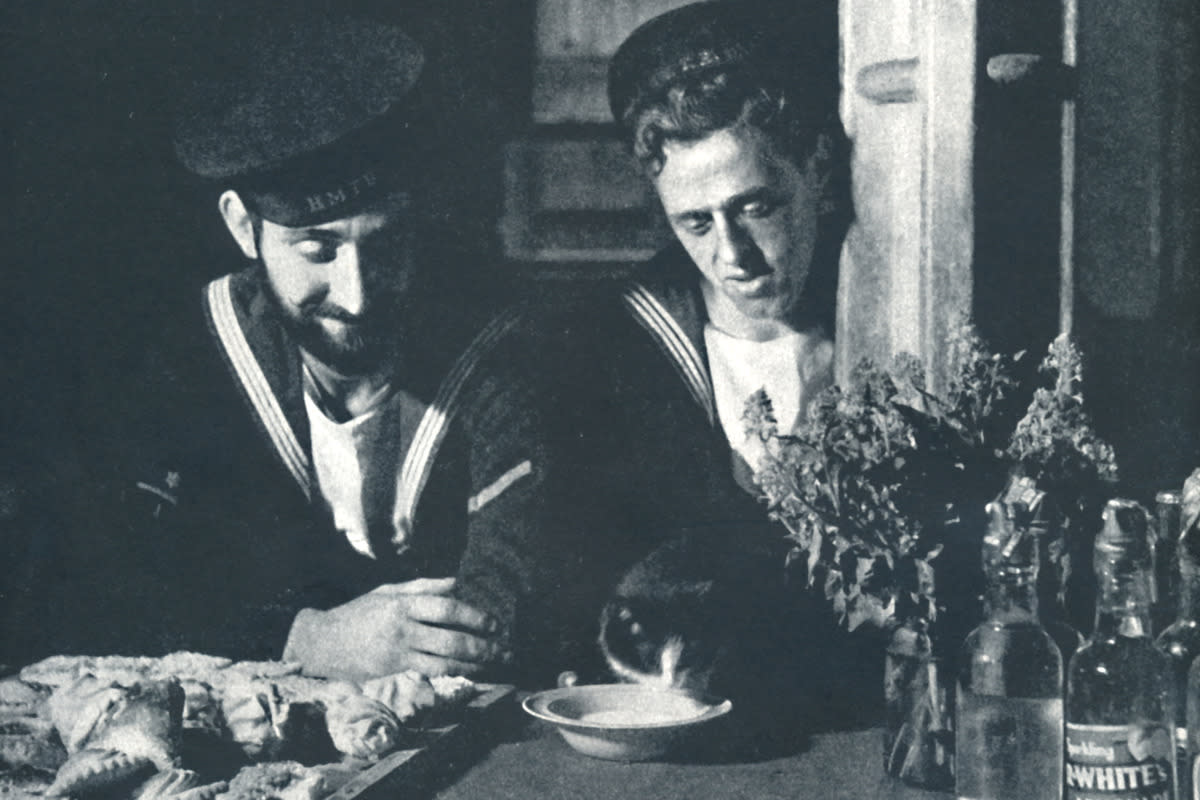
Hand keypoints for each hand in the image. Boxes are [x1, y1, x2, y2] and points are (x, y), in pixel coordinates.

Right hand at [283, 577, 507, 680]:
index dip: (474, 616)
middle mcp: (402, 628)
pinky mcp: (392, 672)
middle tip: (503, 649)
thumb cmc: (357, 613)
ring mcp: (397, 653)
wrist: (320, 642)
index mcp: (403, 604)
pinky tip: (468, 675)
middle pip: (451, 638)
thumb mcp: (387, 592)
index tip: (493, 623)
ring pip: (444, 661)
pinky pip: (428, 674)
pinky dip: (451, 675)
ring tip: (493, 664)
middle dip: (482, 646)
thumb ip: (422, 586)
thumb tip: (456, 581)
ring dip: (473, 665)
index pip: (448, 608)